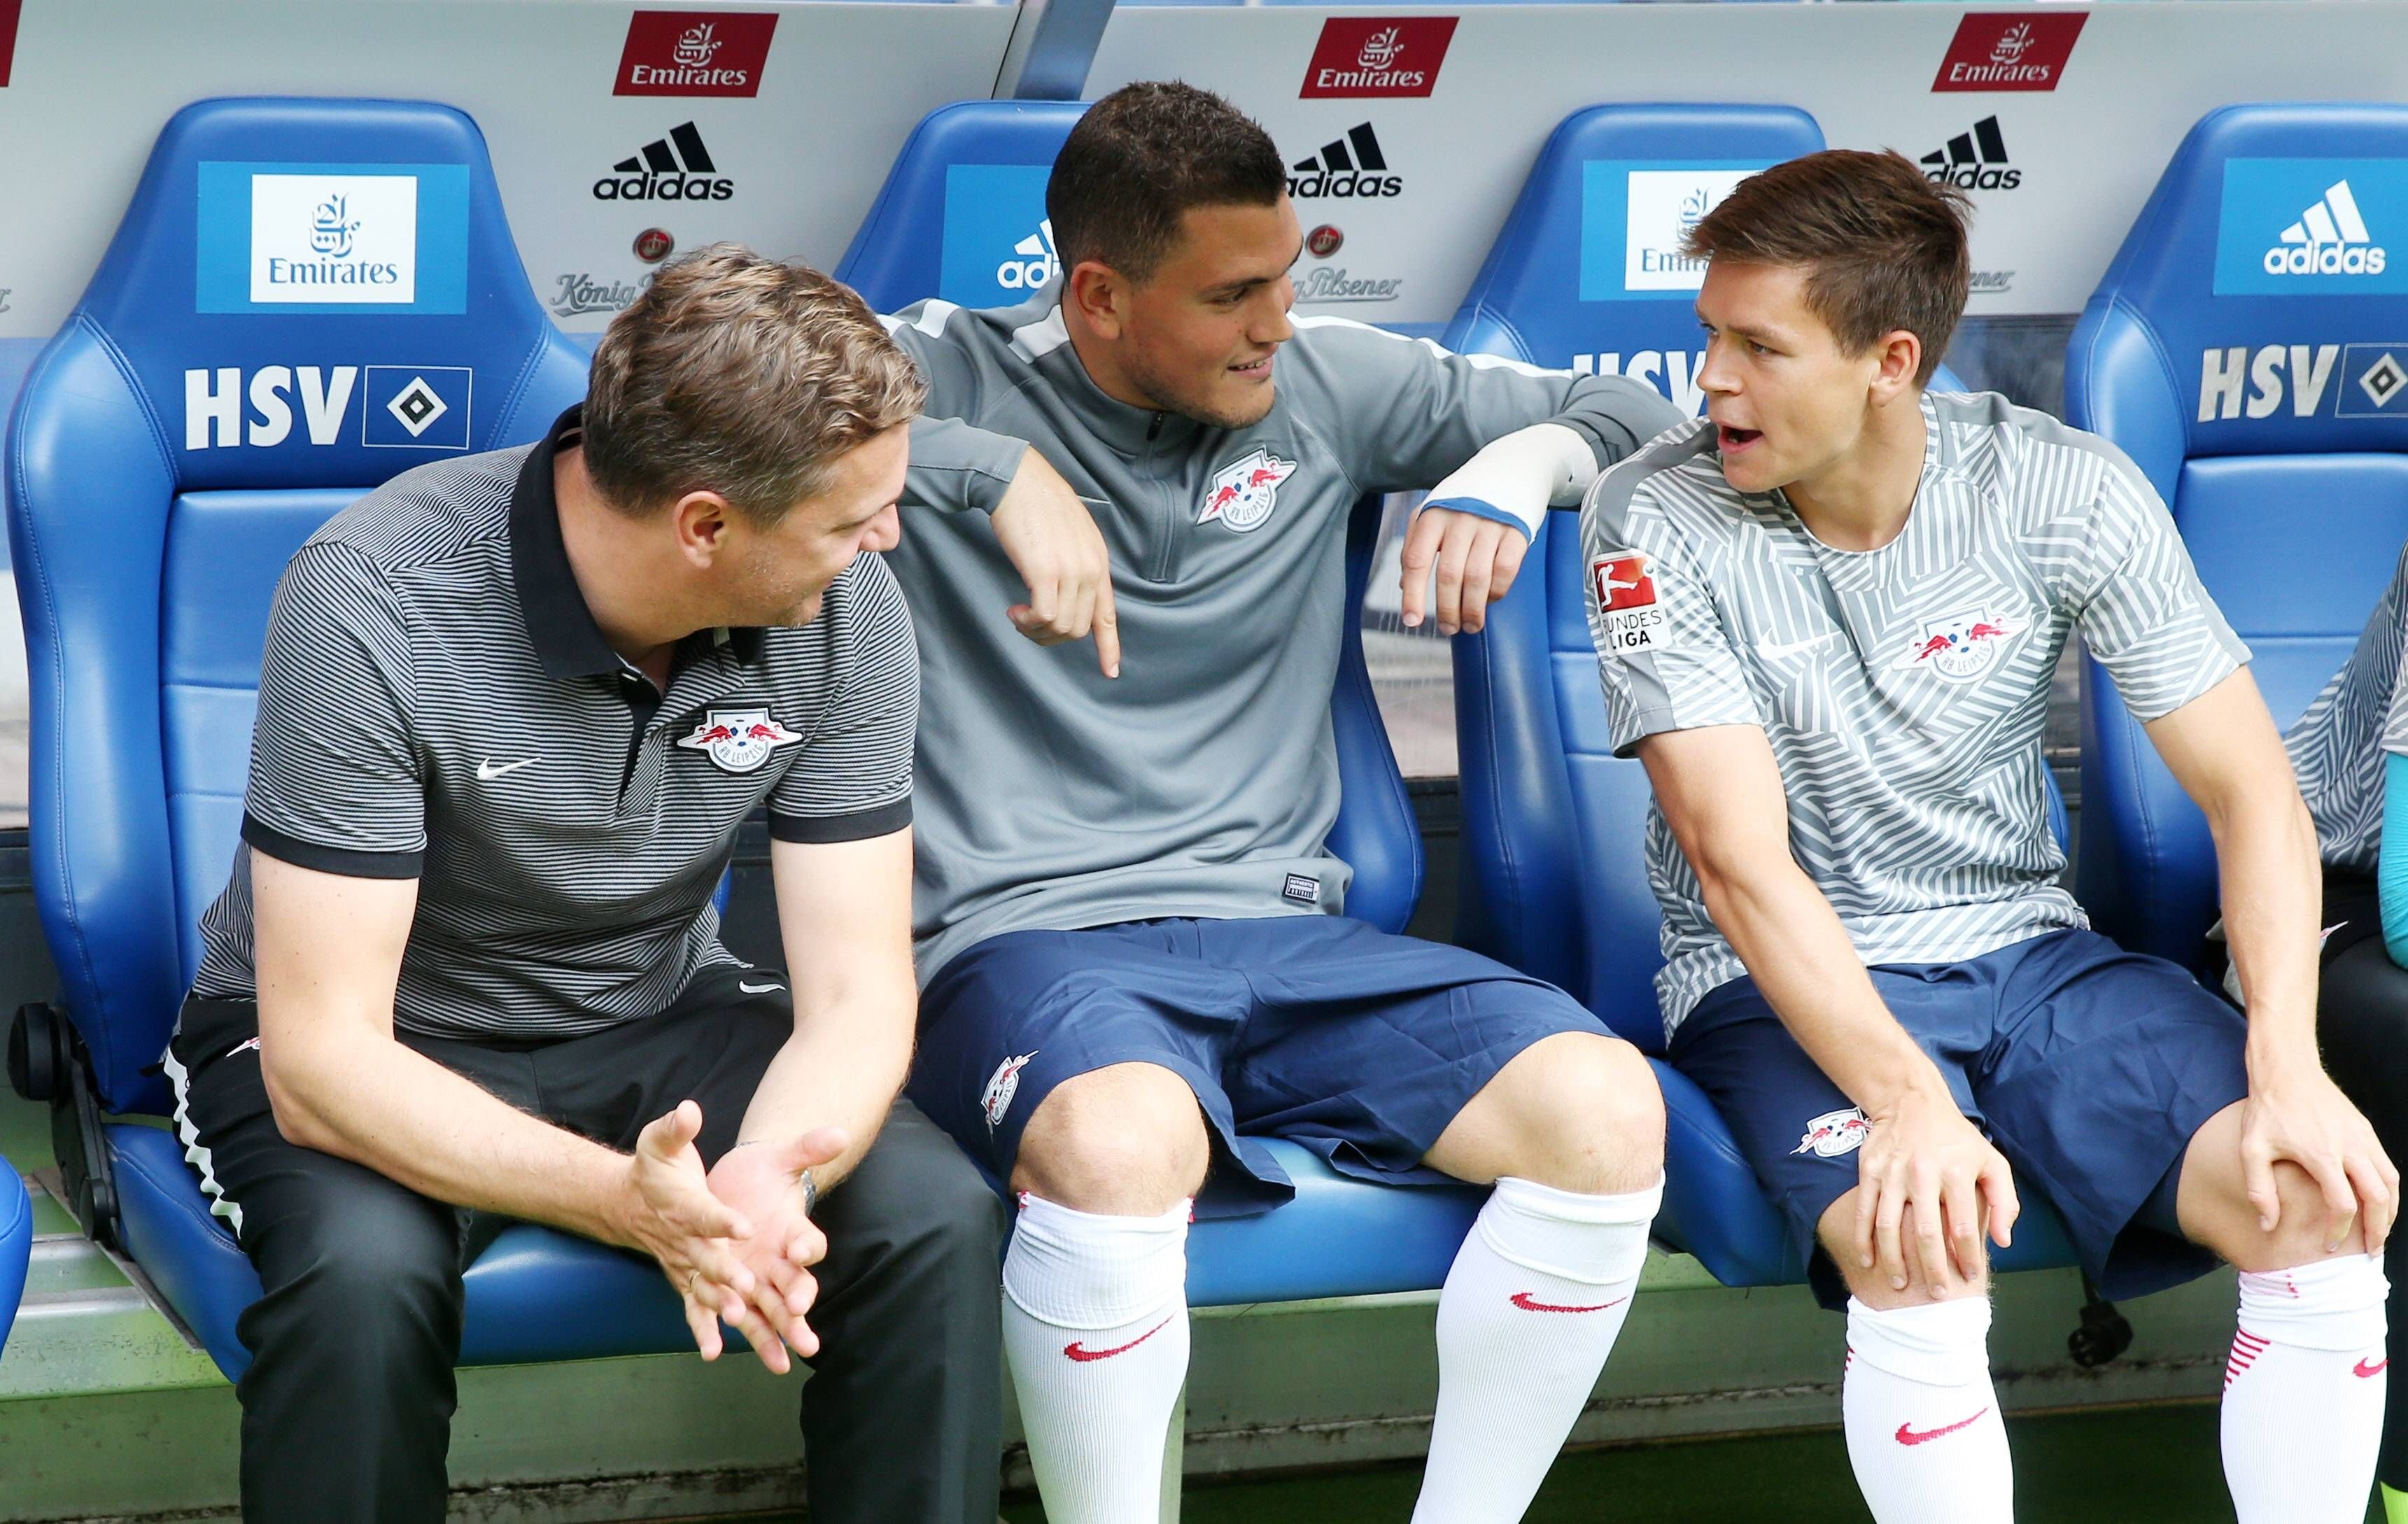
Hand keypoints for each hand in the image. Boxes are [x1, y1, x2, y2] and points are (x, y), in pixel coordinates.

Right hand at [607, 1100, 783, 1365]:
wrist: (629, 1202)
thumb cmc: (653, 1169)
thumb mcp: (661, 1141)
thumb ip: (675, 1127)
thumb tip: (688, 1110)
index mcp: (684, 1205)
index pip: (705, 1211)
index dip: (723, 1218)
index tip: (744, 1225)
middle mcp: (683, 1240)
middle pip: (707, 1256)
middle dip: (726, 1271)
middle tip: (747, 1285)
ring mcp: (683, 1264)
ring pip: (705, 1288)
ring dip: (721, 1305)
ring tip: (740, 1321)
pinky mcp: (684, 1280)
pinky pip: (694, 1308)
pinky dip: (702, 1329)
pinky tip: (712, 1353)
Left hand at [706, 1127, 848, 1372]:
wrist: (731, 1191)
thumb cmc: (760, 1174)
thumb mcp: (779, 1158)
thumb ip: (807, 1149)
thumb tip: (840, 1132)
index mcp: (792, 1231)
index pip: (808, 1243)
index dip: (806, 1249)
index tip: (800, 1253)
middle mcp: (778, 1260)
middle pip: (794, 1287)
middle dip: (798, 1304)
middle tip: (799, 1317)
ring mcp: (755, 1278)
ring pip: (767, 1312)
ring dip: (774, 1335)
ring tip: (781, 1362)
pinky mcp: (728, 1288)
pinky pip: (726, 1314)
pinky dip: (721, 1333)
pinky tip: (714, 1352)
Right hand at [991, 447, 1119, 676]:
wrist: (1017, 479)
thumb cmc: (1036, 504)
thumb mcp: (1070, 536)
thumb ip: (1076, 565)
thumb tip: (1067, 593)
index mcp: (1098, 563)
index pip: (1108, 615)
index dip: (1109, 647)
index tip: (1111, 672)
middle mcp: (1090, 570)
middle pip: (1078, 629)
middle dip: (1050, 637)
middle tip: (1027, 623)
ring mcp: (1071, 571)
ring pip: (1061, 627)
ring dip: (1035, 630)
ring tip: (1018, 614)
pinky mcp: (1045, 572)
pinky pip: (1044, 616)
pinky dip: (1028, 622)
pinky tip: (1014, 610)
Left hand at [1399, 505, 1528, 635]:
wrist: (1509, 468)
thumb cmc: (1464, 500)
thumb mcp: (1433, 514)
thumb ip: (1417, 546)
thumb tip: (1405, 587)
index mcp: (1433, 516)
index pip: (1417, 560)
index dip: (1413, 594)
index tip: (1412, 620)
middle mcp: (1460, 519)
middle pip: (1449, 575)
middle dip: (1448, 610)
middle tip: (1449, 628)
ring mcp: (1490, 524)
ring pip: (1477, 578)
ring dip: (1473, 609)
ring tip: (1471, 624)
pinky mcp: (1516, 531)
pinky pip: (1505, 570)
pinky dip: (1497, 591)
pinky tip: (1491, 599)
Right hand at [1853, 1085, 2019, 1295]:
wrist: (1912, 1101)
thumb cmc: (1957, 1138)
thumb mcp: (1992, 1161)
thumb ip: (2004, 1202)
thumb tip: (2002, 1241)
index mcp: (1958, 1173)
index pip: (1963, 1227)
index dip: (1966, 1258)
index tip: (1969, 1277)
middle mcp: (1924, 1174)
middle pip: (1926, 1233)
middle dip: (1933, 1269)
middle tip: (1938, 1294)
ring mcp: (1893, 1173)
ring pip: (1890, 1227)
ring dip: (1894, 1261)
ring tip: (1900, 1284)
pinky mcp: (1870, 1171)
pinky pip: (1865, 1212)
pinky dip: (1864, 1239)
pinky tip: (1868, 1261)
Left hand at [2240, 1055, 2397, 1252]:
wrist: (2286, 1069)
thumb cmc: (2267, 1109)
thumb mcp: (2251, 1148)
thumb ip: (2259, 1189)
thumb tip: (2267, 1226)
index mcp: (2322, 1155)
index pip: (2343, 1205)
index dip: (2339, 1231)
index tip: (2329, 1246)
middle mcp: (2350, 1147)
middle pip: (2379, 1197)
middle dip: (2377, 1229)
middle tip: (2370, 1252)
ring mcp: (2363, 1137)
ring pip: (2391, 1182)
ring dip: (2390, 1212)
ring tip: (2379, 1233)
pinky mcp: (2366, 1130)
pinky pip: (2387, 1166)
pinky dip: (2389, 1190)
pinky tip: (2378, 1203)